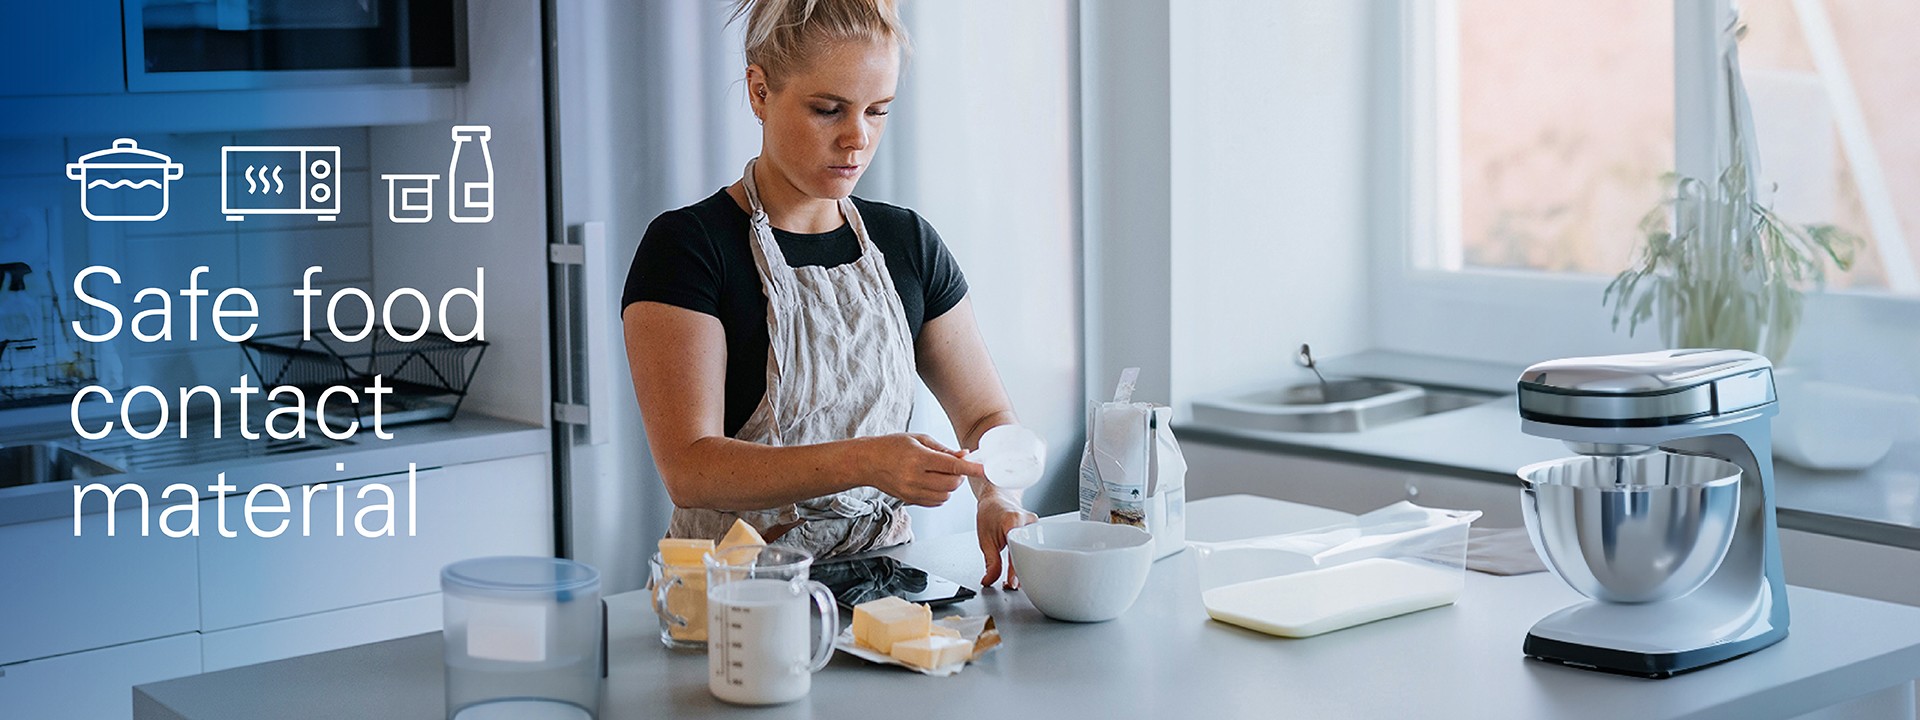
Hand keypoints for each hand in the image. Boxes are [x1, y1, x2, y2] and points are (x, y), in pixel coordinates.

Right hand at [849, 433, 980, 506]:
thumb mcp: (919, 439)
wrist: (868, 462)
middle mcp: (915, 478)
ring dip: (951, 485)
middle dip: (960, 475)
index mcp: (918, 458)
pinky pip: (937, 502)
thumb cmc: (892, 446)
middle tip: (955, 465)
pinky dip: (942, 494)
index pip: (952, 466)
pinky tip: (934, 483)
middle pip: (952, 483)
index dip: (971, 468)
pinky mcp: (911, 501)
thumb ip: (944, 450)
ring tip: (941, 473)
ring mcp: (912, 492)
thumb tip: (964, 456)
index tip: (984, 469)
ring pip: (946, 495)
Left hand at [976, 490, 1037, 588]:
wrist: (997, 499)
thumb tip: (989, 580)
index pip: (1017, 551)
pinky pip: (1036, 547)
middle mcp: (1027, 522)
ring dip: (1027, 565)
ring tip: (1017, 575)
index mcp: (1012, 522)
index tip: (1013, 583)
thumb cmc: (990, 514)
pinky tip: (1024, 565)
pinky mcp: (1039, 529)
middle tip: (1013, 583)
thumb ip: (990, 562)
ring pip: (1035, 551)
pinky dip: (1030, 558)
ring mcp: (1036, 525)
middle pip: (1029, 553)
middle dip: (1022, 571)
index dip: (1015, 570)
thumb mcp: (985, 539)